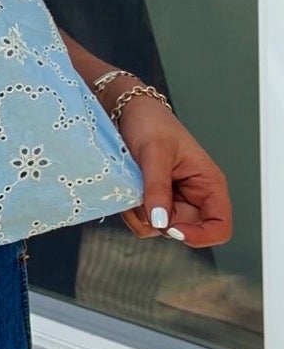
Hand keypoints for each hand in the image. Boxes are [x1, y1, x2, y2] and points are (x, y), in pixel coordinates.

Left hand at [114, 97, 231, 247]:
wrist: (128, 112)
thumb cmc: (151, 124)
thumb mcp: (154, 152)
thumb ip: (157, 187)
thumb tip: (160, 222)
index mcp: (209, 185)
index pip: (220, 227)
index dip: (201, 236)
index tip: (172, 228)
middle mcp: (194, 198)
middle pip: (182, 232)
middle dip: (158, 220)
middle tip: (141, 192)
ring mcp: (173, 202)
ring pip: (158, 229)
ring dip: (140, 213)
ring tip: (133, 183)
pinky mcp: (154, 202)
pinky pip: (143, 221)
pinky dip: (131, 211)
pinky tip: (127, 188)